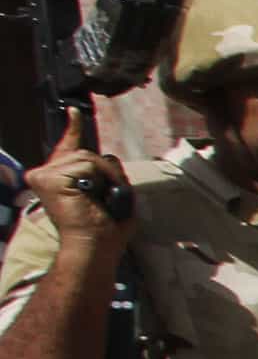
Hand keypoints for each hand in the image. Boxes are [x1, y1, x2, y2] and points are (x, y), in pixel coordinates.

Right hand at [30, 108, 131, 249]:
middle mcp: (45, 174)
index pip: (67, 147)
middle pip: (85, 153)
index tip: (75, 111)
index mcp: (60, 179)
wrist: (94, 246)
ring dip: (106, 177)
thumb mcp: (113, 195)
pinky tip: (96, 195)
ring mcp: (43, 175)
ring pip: (87, 157)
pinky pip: (87, 164)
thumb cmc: (104, 231)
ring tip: (103, 199)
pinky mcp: (48, 177)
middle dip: (107, 171)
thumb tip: (110, 157)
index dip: (73, 128)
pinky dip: (101, 177)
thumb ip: (109, 173)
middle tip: (109, 196)